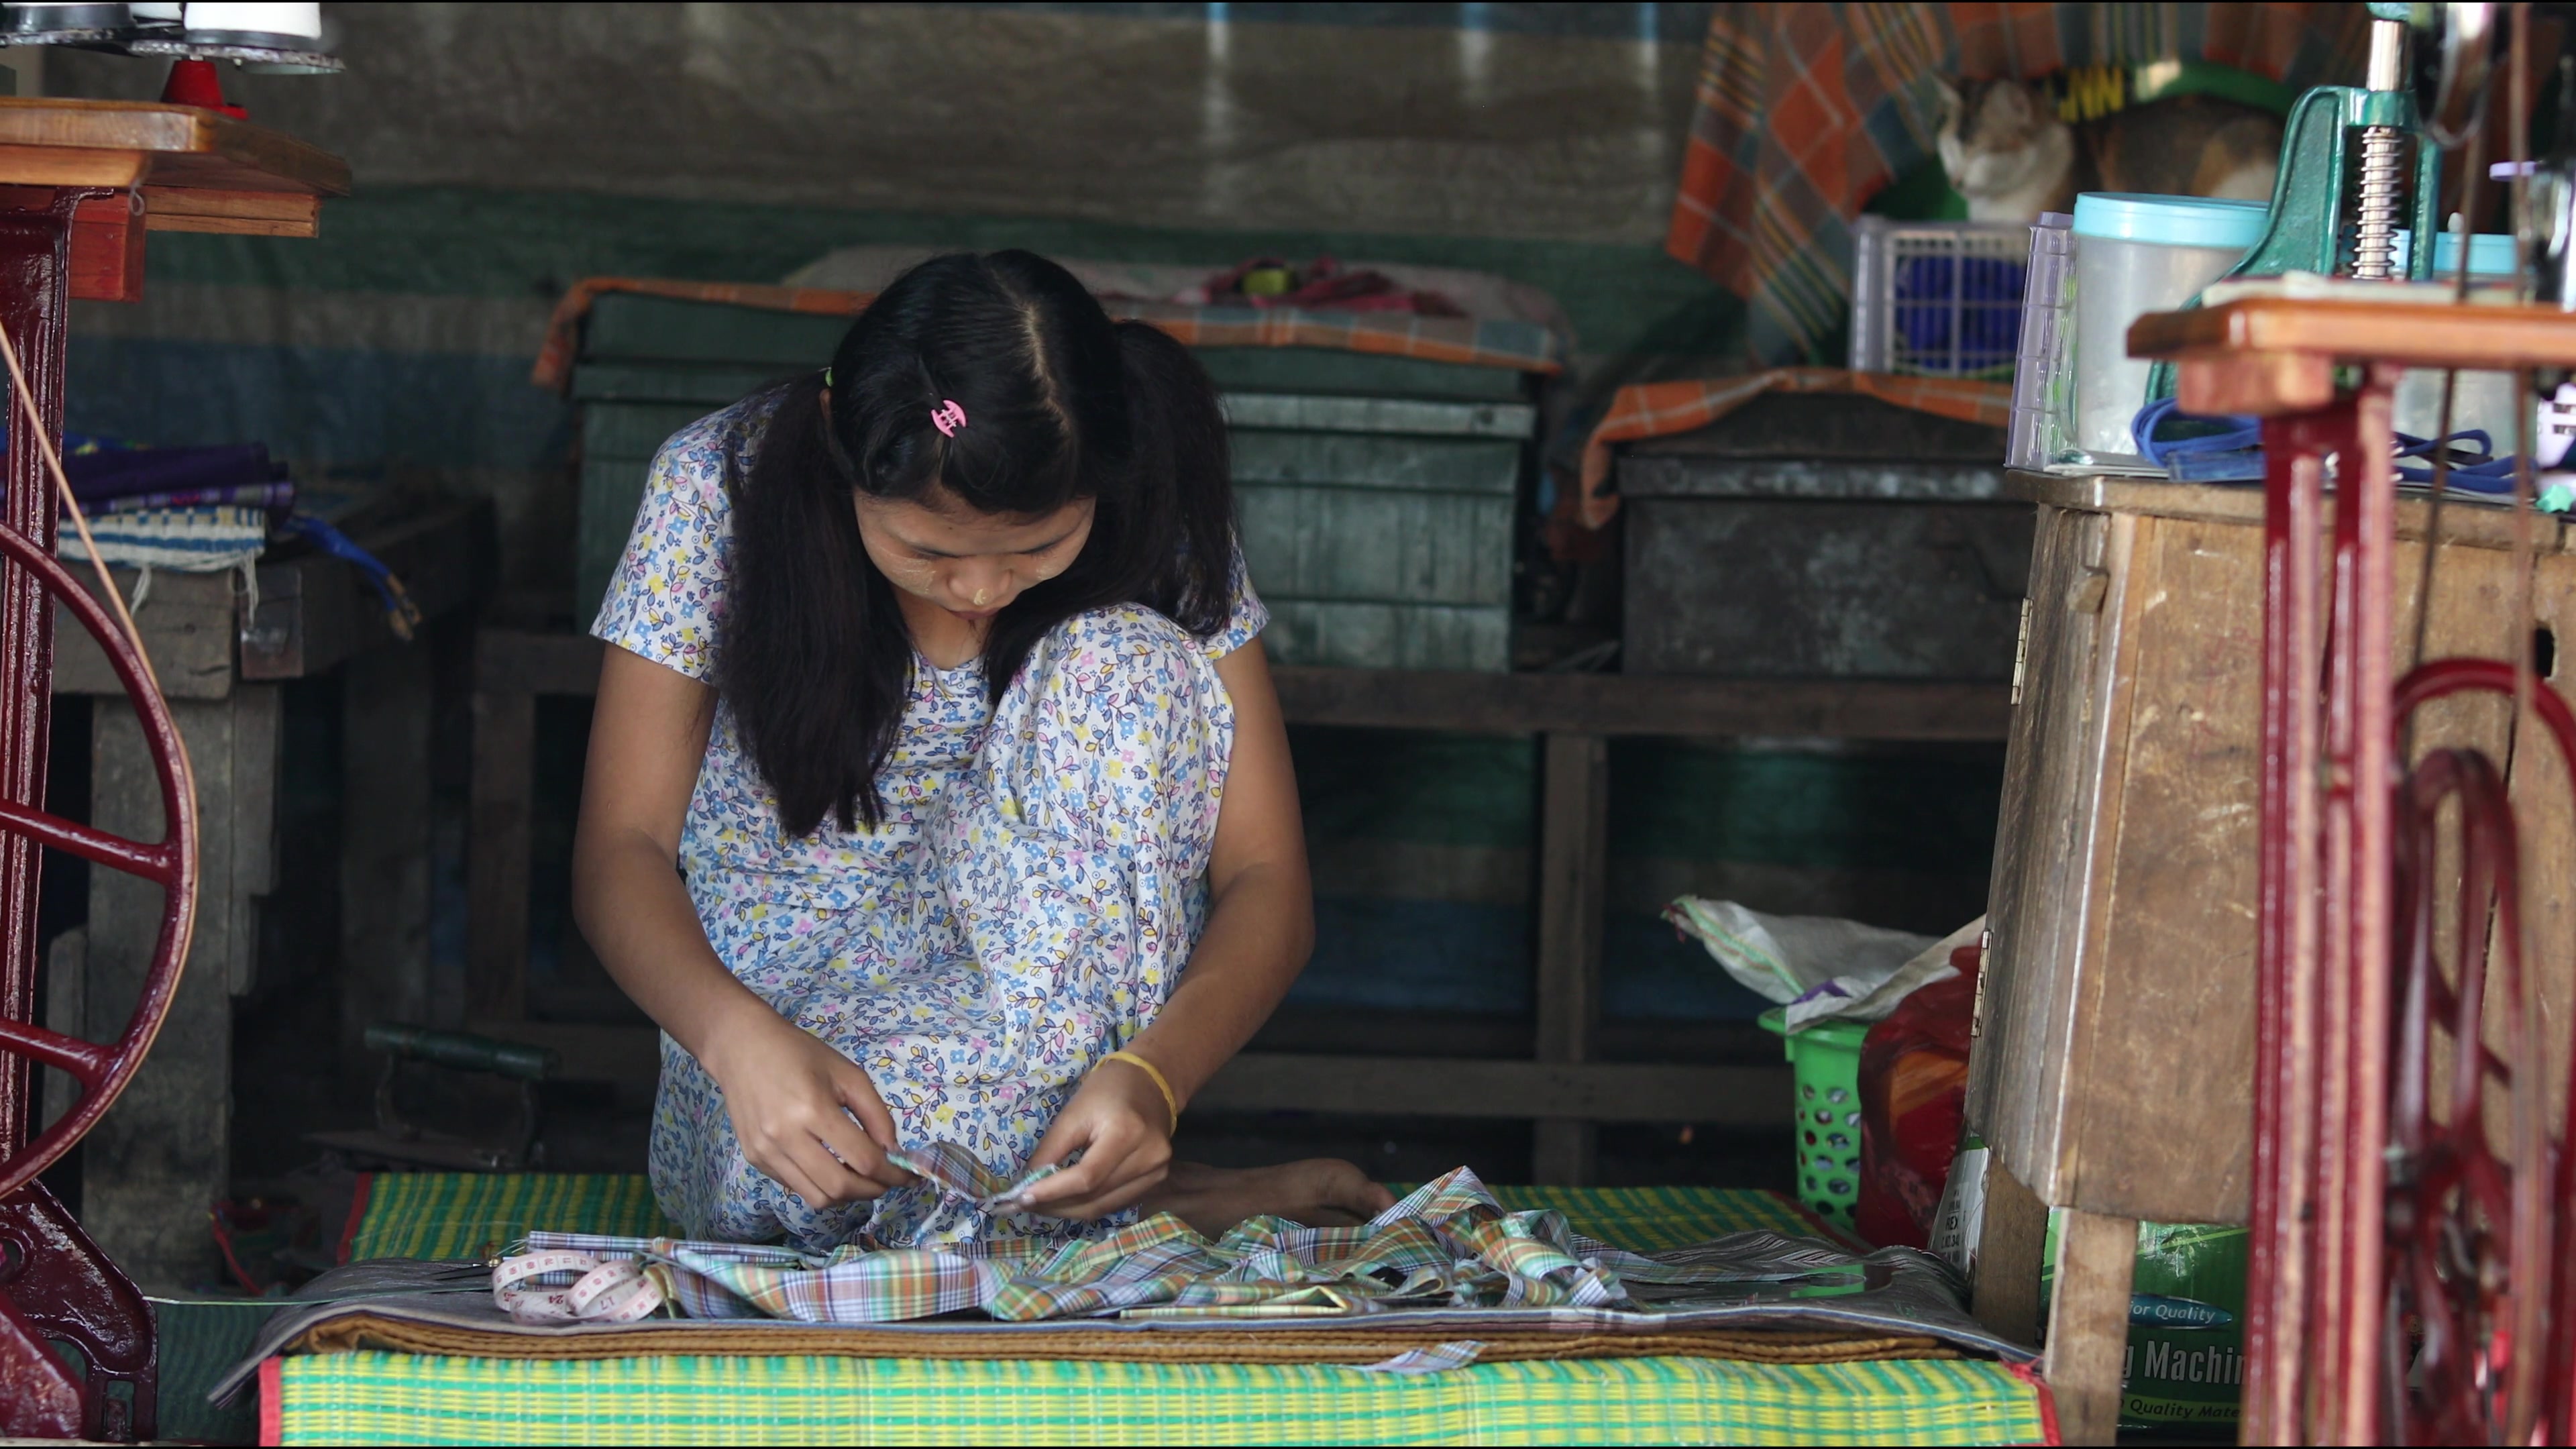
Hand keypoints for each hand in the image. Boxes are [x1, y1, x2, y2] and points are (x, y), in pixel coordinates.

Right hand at [700, 1005, 911, 1209]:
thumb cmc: (799, 1054)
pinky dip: (820, 1185)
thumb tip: (892, 1152)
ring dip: (847, 1195)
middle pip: (840, 1187)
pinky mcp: (755, 1160)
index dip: (892, 1173)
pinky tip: (831, 1167)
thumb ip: (876, 1114)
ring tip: (862, 1179)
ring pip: (816, 1197)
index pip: (862, 1159)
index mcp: (813, 1109)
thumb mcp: (848, 1074)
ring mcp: (766, 1152)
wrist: (741, 1047)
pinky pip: (796, 1187)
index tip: (908, 1176)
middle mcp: (786, 1137)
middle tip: (887, 1181)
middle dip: (872, 1190)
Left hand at [1011, 1055, 1173, 1220]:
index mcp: (1127, 1133)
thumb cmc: (1108, 1090)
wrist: (1151, 1082)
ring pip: (1104, 1208)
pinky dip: (1087, 1206)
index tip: (1022, 1198)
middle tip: (1024, 1205)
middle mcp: (1148, 1158)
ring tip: (1042, 1206)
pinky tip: (1067, 1201)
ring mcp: (1157, 1173)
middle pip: (1095, 1198)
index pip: (1086, 1177)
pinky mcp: (1156, 1180)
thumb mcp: (1073, 1113)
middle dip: (1055, 1205)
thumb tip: (1028, 1184)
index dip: (1053, 1192)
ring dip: (1068, 1211)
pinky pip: (1115, 1203)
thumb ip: (1051, 1150)